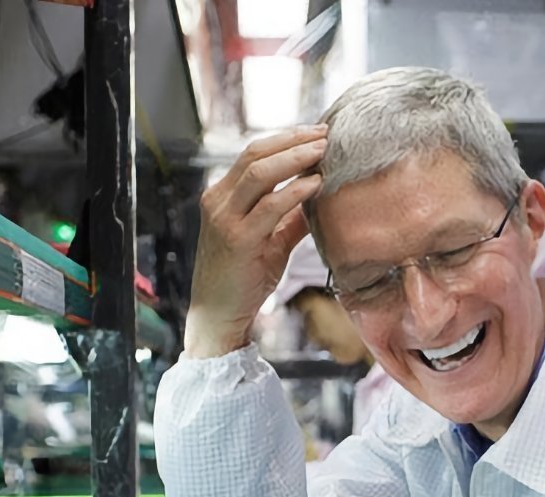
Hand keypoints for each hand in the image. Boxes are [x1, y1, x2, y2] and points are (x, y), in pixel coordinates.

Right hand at [185, 126, 327, 357]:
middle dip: (293, 140)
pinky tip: (315, 184)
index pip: (254, 153)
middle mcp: (218, 201)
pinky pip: (269, 206)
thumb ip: (291, 217)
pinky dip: (295, 191)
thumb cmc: (243, 278)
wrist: (219, 314)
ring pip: (260, 173)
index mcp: (223, 196)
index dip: (286, 139)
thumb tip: (321, 196)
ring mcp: (225, 219)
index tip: (316, 133)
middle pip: (255, 153)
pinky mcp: (238, 239)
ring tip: (323, 150)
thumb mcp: (270, 241)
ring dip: (295, 158)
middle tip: (325, 133)